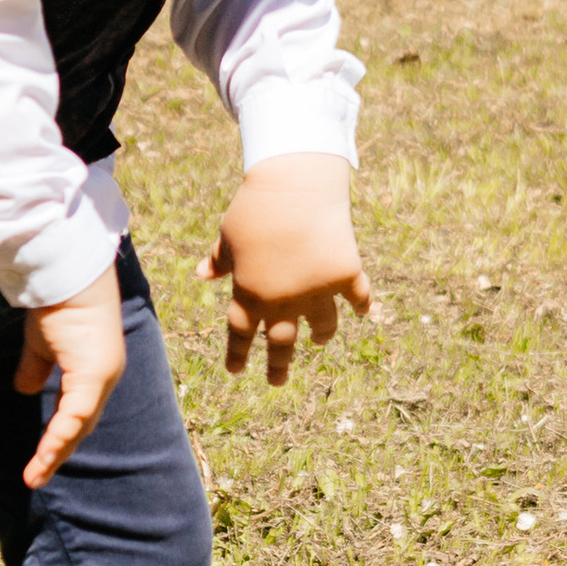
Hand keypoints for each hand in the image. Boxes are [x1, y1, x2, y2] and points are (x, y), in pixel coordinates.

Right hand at [14, 266, 127, 485]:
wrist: (66, 273)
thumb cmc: (57, 300)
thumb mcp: (41, 342)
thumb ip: (35, 367)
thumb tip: (23, 390)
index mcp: (95, 369)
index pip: (79, 412)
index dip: (60, 436)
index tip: (40, 458)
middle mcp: (106, 376)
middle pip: (82, 426)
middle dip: (59, 453)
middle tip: (36, 477)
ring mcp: (103, 376)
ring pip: (80, 426)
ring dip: (56, 453)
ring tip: (34, 477)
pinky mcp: (94, 374)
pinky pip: (75, 414)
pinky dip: (59, 437)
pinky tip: (44, 456)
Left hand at [202, 154, 369, 384]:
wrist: (295, 183)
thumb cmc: (256, 205)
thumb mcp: (229, 234)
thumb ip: (220, 259)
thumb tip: (202, 274)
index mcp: (249, 292)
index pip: (240, 333)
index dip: (237, 354)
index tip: (236, 371)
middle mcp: (283, 300)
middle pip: (280, 343)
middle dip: (278, 367)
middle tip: (277, 382)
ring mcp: (316, 290)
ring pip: (322, 327)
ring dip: (321, 336)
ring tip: (318, 341)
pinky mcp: (345, 273)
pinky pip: (357, 296)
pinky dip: (362, 303)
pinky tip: (364, 310)